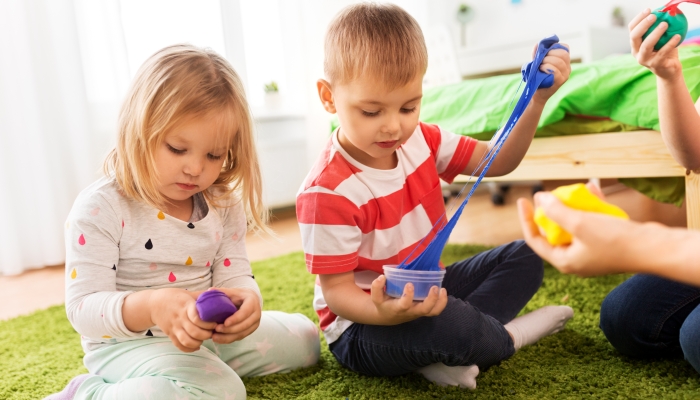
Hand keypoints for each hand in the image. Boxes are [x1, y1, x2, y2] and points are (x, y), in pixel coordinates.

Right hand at [150, 288, 215, 351]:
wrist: (153, 304)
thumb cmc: (174, 297)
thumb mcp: (187, 293)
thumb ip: (202, 296)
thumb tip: (218, 294)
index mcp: (186, 306)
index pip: (197, 318)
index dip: (208, 323)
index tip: (215, 323)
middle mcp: (179, 318)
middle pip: (194, 332)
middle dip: (206, 335)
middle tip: (211, 332)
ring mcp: (174, 327)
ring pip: (187, 341)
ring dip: (198, 343)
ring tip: (203, 339)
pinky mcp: (170, 334)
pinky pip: (179, 345)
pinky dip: (189, 349)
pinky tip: (196, 346)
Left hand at [210, 287, 260, 343]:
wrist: (248, 300)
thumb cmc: (238, 295)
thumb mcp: (232, 292)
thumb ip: (221, 292)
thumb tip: (209, 291)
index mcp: (252, 302)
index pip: (246, 312)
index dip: (236, 318)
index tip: (225, 323)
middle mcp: (256, 313)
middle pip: (245, 325)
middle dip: (230, 329)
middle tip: (216, 329)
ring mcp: (255, 323)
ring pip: (242, 333)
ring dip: (228, 337)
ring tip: (214, 337)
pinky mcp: (251, 330)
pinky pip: (240, 337)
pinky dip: (229, 339)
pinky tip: (219, 339)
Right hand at [369, 275, 447, 323]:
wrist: (389, 317)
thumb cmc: (384, 304)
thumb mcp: (376, 297)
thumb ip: (376, 287)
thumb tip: (382, 277)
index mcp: (398, 308)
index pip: (405, 305)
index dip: (408, 296)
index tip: (409, 284)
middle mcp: (411, 311)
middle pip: (424, 310)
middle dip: (431, 300)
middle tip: (434, 287)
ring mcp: (419, 312)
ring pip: (433, 312)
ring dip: (440, 302)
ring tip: (442, 289)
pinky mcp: (424, 310)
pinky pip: (436, 310)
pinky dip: (442, 302)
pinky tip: (442, 291)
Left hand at [516, 184, 633, 276]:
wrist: (654, 249)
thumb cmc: (615, 241)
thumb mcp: (579, 223)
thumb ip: (556, 211)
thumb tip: (540, 199)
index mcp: (564, 261)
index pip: (535, 240)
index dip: (527, 219)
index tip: (523, 199)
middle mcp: (576, 258)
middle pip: (554, 231)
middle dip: (552, 210)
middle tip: (548, 193)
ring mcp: (592, 251)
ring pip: (574, 224)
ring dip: (572, 206)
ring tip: (571, 189)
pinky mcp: (607, 242)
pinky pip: (592, 222)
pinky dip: (590, 207)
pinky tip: (592, 189)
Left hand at [532, 42, 570, 103]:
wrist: (536, 94)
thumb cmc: (538, 78)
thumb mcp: (538, 63)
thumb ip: (538, 54)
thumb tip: (538, 45)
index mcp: (564, 61)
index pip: (565, 48)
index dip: (555, 47)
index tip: (546, 51)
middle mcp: (567, 67)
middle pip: (563, 53)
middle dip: (550, 53)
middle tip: (542, 60)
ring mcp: (565, 75)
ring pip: (559, 61)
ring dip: (547, 61)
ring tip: (540, 66)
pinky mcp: (560, 81)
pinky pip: (555, 71)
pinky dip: (547, 67)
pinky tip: (541, 69)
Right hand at [629, 8, 682, 80]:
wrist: (668, 70)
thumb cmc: (664, 52)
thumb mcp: (659, 40)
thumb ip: (658, 29)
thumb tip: (665, 12)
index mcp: (635, 45)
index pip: (632, 30)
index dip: (638, 19)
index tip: (648, 10)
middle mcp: (636, 52)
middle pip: (634, 37)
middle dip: (643, 25)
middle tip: (654, 16)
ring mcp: (644, 60)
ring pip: (646, 46)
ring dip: (655, 34)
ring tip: (665, 24)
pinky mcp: (655, 65)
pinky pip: (662, 53)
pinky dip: (670, 43)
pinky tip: (677, 36)